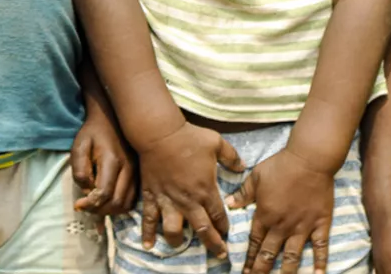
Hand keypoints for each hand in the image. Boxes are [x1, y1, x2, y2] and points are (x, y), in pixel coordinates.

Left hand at [70, 114, 136, 215]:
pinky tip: (108, 202)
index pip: (103, 193)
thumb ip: (79, 170)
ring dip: (110, 211)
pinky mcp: (139, 175)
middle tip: (85, 206)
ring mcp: (136, 172)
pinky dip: (119, 206)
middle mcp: (128, 168)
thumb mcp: (79, 146)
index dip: (89, 204)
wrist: (111, 118)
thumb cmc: (92, 133)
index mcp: (112, 160)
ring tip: (96, 205)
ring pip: (126, 204)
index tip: (77, 205)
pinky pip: (132, 199)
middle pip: (116, 202)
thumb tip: (86, 191)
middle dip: (98, 211)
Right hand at [136, 123, 244, 257]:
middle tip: (219, 254)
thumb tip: (243, 167)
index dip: (224, 227)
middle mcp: (188, 200)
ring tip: (181, 246)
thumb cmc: (190, 138)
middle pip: (202, 229)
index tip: (227, 234)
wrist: (161, 134)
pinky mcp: (152, 197)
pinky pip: (149, 220)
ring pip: (174, 230)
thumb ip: (231, 157)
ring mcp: (168, 201)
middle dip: (212, 244)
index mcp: (205, 189)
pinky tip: (148, 245)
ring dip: (178, 241)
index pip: (218, 215)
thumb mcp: (217, 143)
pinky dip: (147, 233)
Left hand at [225, 148, 336, 273]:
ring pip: (292, 257)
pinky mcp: (320, 223)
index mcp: (265, 216)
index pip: (254, 243)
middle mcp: (281, 226)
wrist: (310, 159)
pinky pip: (320, 247)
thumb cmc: (282, 165)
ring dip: (286, 273)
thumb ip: (243, 193)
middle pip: (269, 255)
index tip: (244, 272)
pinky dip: (320, 262)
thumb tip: (228, 204)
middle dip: (261, 271)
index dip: (248, 259)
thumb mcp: (256, 176)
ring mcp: (302, 227)